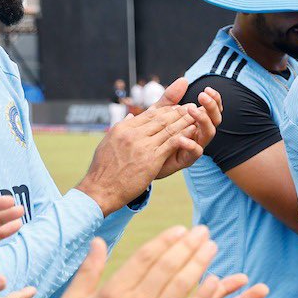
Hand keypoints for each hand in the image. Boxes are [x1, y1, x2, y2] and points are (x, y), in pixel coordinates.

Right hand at [58, 227, 265, 297]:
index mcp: (112, 293)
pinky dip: (204, 295)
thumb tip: (98, 241)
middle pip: (167, 267)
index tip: (180, 230)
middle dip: (188, 246)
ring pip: (182, 286)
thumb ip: (87, 271)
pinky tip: (216, 280)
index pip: (145, 258)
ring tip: (212, 248)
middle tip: (203, 232)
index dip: (165, 241)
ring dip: (200, 263)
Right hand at [76, 105, 200, 214]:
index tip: (177, 107)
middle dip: (178, 112)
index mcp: (123, 128)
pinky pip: (171, 143)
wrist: (101, 190)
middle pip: (161, 118)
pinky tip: (193, 130)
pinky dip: (183, 135)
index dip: (166, 110)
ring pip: (168, 128)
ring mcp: (142, 145)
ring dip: (184, 121)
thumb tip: (132, 117)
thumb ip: (121, 128)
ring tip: (197, 115)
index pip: (149, 114)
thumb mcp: (109, 143)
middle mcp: (132, 134)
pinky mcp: (151, 158)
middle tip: (191, 107)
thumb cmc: (104, 170)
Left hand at [150, 78, 223, 178]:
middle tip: (202, 96)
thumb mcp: (161, 114)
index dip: (214, 100)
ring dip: (203, 120)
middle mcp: (199, 134)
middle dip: (211, 107)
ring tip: (192, 110)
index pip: (212, 110)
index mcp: (196, 122)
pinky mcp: (187, 159)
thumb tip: (184, 79)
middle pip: (215, 120)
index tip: (207, 89)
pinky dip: (191, 144)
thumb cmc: (154, 137)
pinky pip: (195, 152)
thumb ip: (171, 99)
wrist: (141, 160)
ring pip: (209, 133)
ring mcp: (195, 146)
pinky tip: (181, 137)